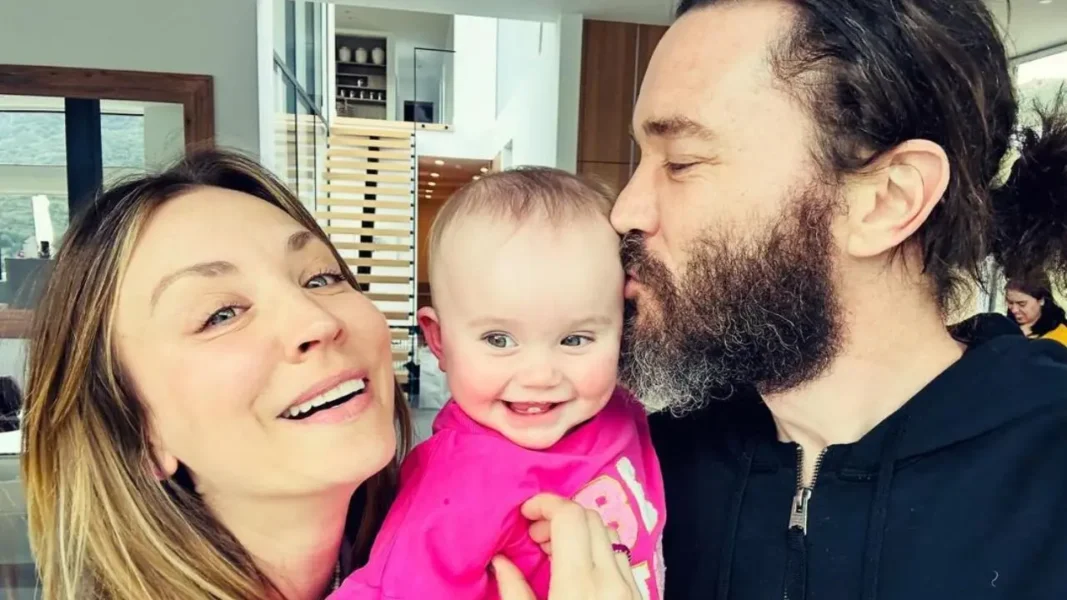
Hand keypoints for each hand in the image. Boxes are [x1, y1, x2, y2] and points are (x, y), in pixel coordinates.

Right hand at [494, 494, 638, 599]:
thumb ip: (514, 590)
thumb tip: (500, 561)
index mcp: (579, 584)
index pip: (570, 516)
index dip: (545, 504)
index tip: (526, 514)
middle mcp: (611, 578)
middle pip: (590, 518)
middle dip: (559, 517)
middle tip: (537, 536)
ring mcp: (631, 587)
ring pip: (609, 534)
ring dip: (581, 533)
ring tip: (556, 554)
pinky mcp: (640, 595)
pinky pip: (621, 556)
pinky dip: (598, 550)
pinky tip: (581, 570)